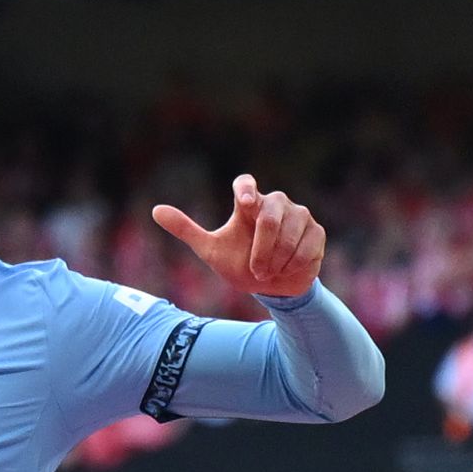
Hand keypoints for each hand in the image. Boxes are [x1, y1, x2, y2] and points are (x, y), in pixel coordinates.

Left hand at [149, 175, 326, 301]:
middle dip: (262, 246)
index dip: (245, 189)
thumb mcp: (209, 250)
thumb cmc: (239, 264)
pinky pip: (305, 248)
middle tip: (254, 270)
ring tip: (268, 271)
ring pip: (289, 234)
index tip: (242, 202)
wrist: (269, 288)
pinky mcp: (316, 232)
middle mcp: (276, 204)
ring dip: (275, 261)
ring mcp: (300, 216)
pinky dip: (292, 265)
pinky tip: (287, 269)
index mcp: (249, 204)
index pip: (245, 183)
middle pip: (271, 214)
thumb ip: (187, 229)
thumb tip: (155, 210)